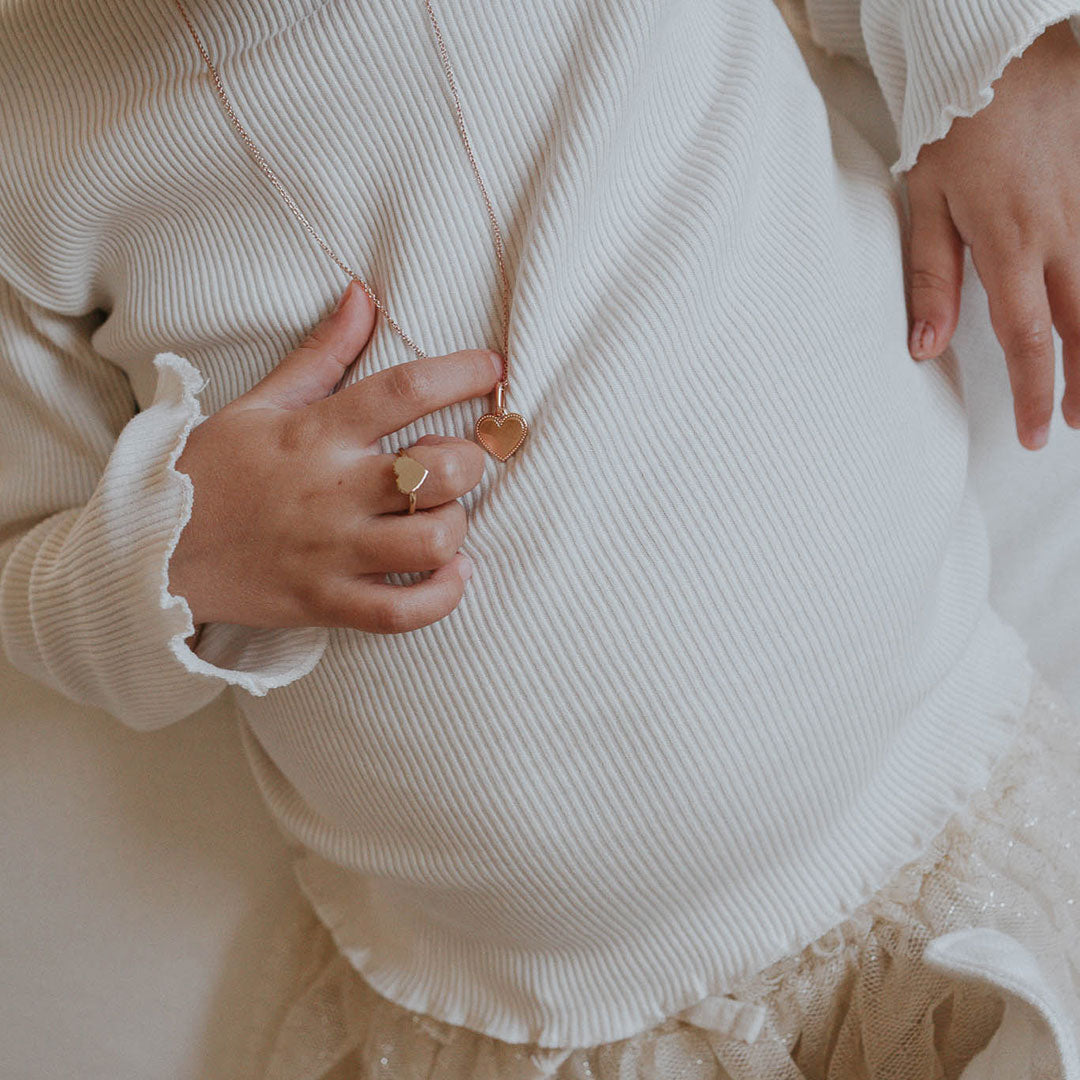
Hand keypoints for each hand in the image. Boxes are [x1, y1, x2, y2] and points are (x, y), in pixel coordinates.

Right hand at [169, 280, 500, 634]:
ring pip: (433, 541)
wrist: (153, 552)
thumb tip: (363, 296)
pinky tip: (449, 573)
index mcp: (318, 432)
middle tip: (456, 462)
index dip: (463, 372)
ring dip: (456, 527)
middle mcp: (333, 490)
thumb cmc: (213, 471)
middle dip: (471, 461)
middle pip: (441, 471)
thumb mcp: (261, 402)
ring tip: (442, 518)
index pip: (407, 389)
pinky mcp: (327, 603)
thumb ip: (323, 354)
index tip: (493, 368)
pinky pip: (405, 612)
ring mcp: (332, 551)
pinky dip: (443, 596)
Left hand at [904, 17, 1079, 449]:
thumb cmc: (955, 131)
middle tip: (1076, 423)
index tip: (1031, 434)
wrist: (1003, 57)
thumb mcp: (927, 206)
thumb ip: (930, 280)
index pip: (1029, 339)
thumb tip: (924, 348)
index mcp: (1011, 245)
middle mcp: (1061, 235)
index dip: (1033, 393)